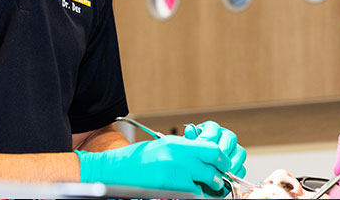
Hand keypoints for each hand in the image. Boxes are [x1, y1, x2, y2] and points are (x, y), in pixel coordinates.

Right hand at [76, 135, 231, 195]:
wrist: (117, 171)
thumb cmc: (137, 158)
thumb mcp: (163, 145)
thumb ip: (185, 149)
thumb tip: (204, 154)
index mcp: (177, 144)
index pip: (213, 150)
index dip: (221, 158)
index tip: (222, 163)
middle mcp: (179, 159)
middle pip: (211, 170)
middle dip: (214, 176)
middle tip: (212, 178)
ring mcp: (175, 177)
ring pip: (203, 185)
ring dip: (203, 186)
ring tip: (194, 184)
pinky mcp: (170, 190)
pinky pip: (191, 194)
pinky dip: (191, 193)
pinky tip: (182, 190)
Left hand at [184, 121, 246, 177]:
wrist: (195, 175)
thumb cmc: (191, 158)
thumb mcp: (188, 148)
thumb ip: (190, 139)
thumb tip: (190, 130)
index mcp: (210, 129)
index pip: (213, 128)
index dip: (208, 139)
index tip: (202, 148)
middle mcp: (224, 137)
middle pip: (230, 138)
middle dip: (223, 151)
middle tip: (215, 161)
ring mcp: (234, 150)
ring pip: (240, 152)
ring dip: (231, 164)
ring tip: (221, 172)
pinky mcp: (238, 165)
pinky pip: (242, 168)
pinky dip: (235, 175)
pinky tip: (226, 179)